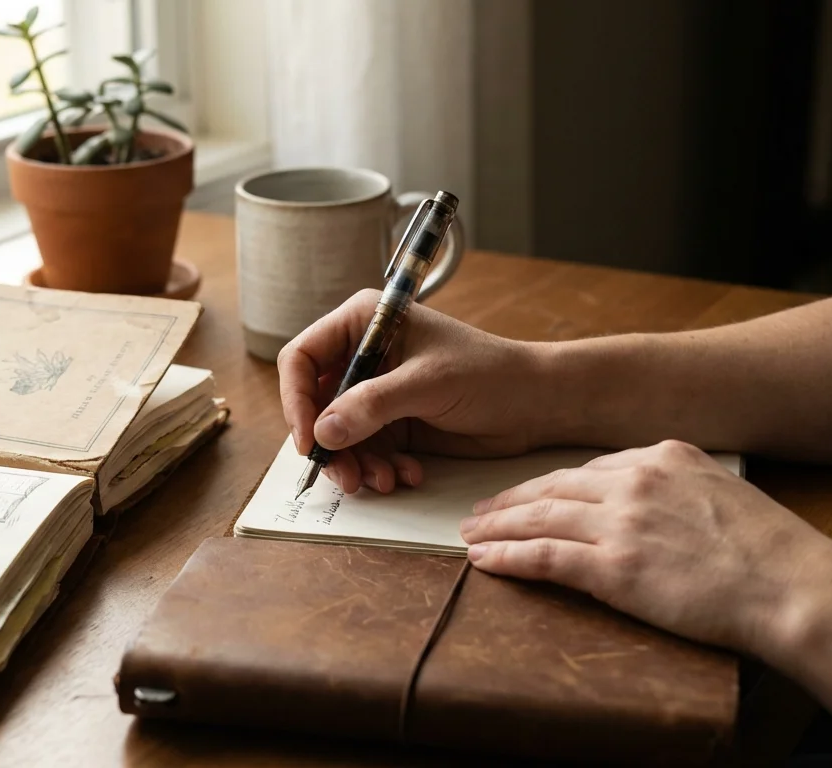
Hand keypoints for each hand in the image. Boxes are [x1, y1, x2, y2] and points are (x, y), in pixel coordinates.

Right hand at [278, 290, 540, 493]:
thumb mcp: (428, 384)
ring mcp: (376, 392)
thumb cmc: (489, 374)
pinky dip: (380, 469)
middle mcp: (363, 355)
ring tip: (384, 481)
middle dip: (330, 444)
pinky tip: (408, 475)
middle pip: (315, 404)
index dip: (296, 399)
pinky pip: (365, 452)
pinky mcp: (392, 424)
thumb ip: (373, 405)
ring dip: (356, 464)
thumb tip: (323, 432)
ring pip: (338, 436)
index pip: (303, 357)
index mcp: (364, 322)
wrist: (535, 404)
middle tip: (347, 477)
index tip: (309, 440)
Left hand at [461, 439, 831, 653]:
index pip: (587, 469)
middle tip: (479, 512)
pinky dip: (509, 557)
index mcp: (663, 456)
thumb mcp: (721, 494)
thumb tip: (651, 504)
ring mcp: (622, 523)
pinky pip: (545, 557)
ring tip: (470, 535)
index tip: (525, 494)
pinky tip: (485, 561)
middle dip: (510, 501)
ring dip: (498, 527)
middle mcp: (635, 481)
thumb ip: (678, 489)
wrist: (793, 587)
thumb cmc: (771, 553)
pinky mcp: (614, 566)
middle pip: (554, 487)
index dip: (548, 484)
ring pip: (540, 517)